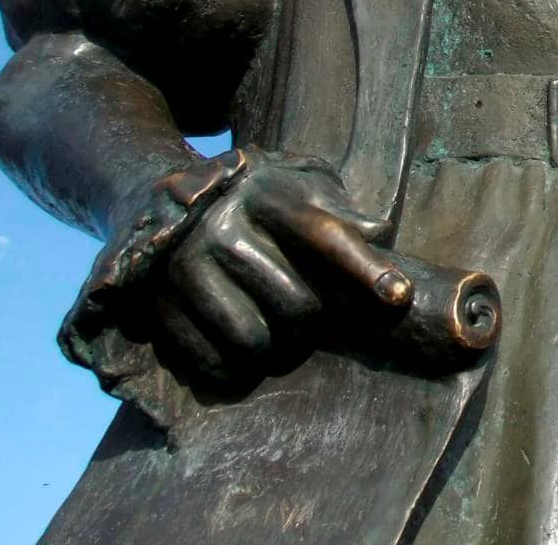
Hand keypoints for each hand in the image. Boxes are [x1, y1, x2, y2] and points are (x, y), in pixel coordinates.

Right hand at [150, 156, 411, 375]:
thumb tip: (381, 230)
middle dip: (314, 322)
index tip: (399, 296)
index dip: (366, 269)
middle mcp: (225, 227)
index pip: (327, 238)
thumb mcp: (302, 186)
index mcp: (269, 196)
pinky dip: (233, 370)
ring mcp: (186, 266)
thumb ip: (341, 210)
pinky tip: (241, 354)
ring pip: (253, 341)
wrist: (167, 200)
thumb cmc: (260, 199)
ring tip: (277, 337)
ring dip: (274, 352)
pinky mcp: (158, 303)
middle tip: (310, 319)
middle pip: (297, 304)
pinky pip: (210, 361)